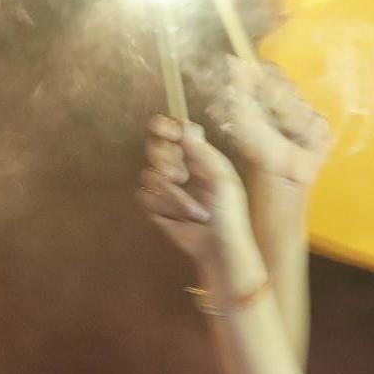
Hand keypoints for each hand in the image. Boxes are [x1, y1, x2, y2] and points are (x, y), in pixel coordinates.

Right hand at [139, 118, 257, 275]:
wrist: (218, 248)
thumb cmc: (228, 214)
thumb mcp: (222, 181)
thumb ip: (203, 153)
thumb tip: (186, 126)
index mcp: (198, 156)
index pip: (174, 131)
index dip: (164, 127)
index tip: (162, 131)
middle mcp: (180, 167)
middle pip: (154, 147)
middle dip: (165, 161)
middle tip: (180, 176)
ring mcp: (166, 186)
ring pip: (148, 175)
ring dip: (173, 196)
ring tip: (196, 212)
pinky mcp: (155, 205)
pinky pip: (144, 196)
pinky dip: (163, 208)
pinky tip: (180, 219)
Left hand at [218, 59, 331, 196]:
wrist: (280, 173)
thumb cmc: (258, 147)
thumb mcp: (243, 115)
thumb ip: (240, 87)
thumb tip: (232, 59)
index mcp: (266, 96)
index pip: (271, 71)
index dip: (268, 76)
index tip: (262, 87)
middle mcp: (285, 102)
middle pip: (288, 84)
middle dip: (278, 102)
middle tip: (272, 120)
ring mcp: (304, 114)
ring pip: (302, 103)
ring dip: (291, 120)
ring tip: (286, 137)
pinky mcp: (320, 128)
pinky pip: (316, 120)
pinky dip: (306, 132)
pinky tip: (301, 143)